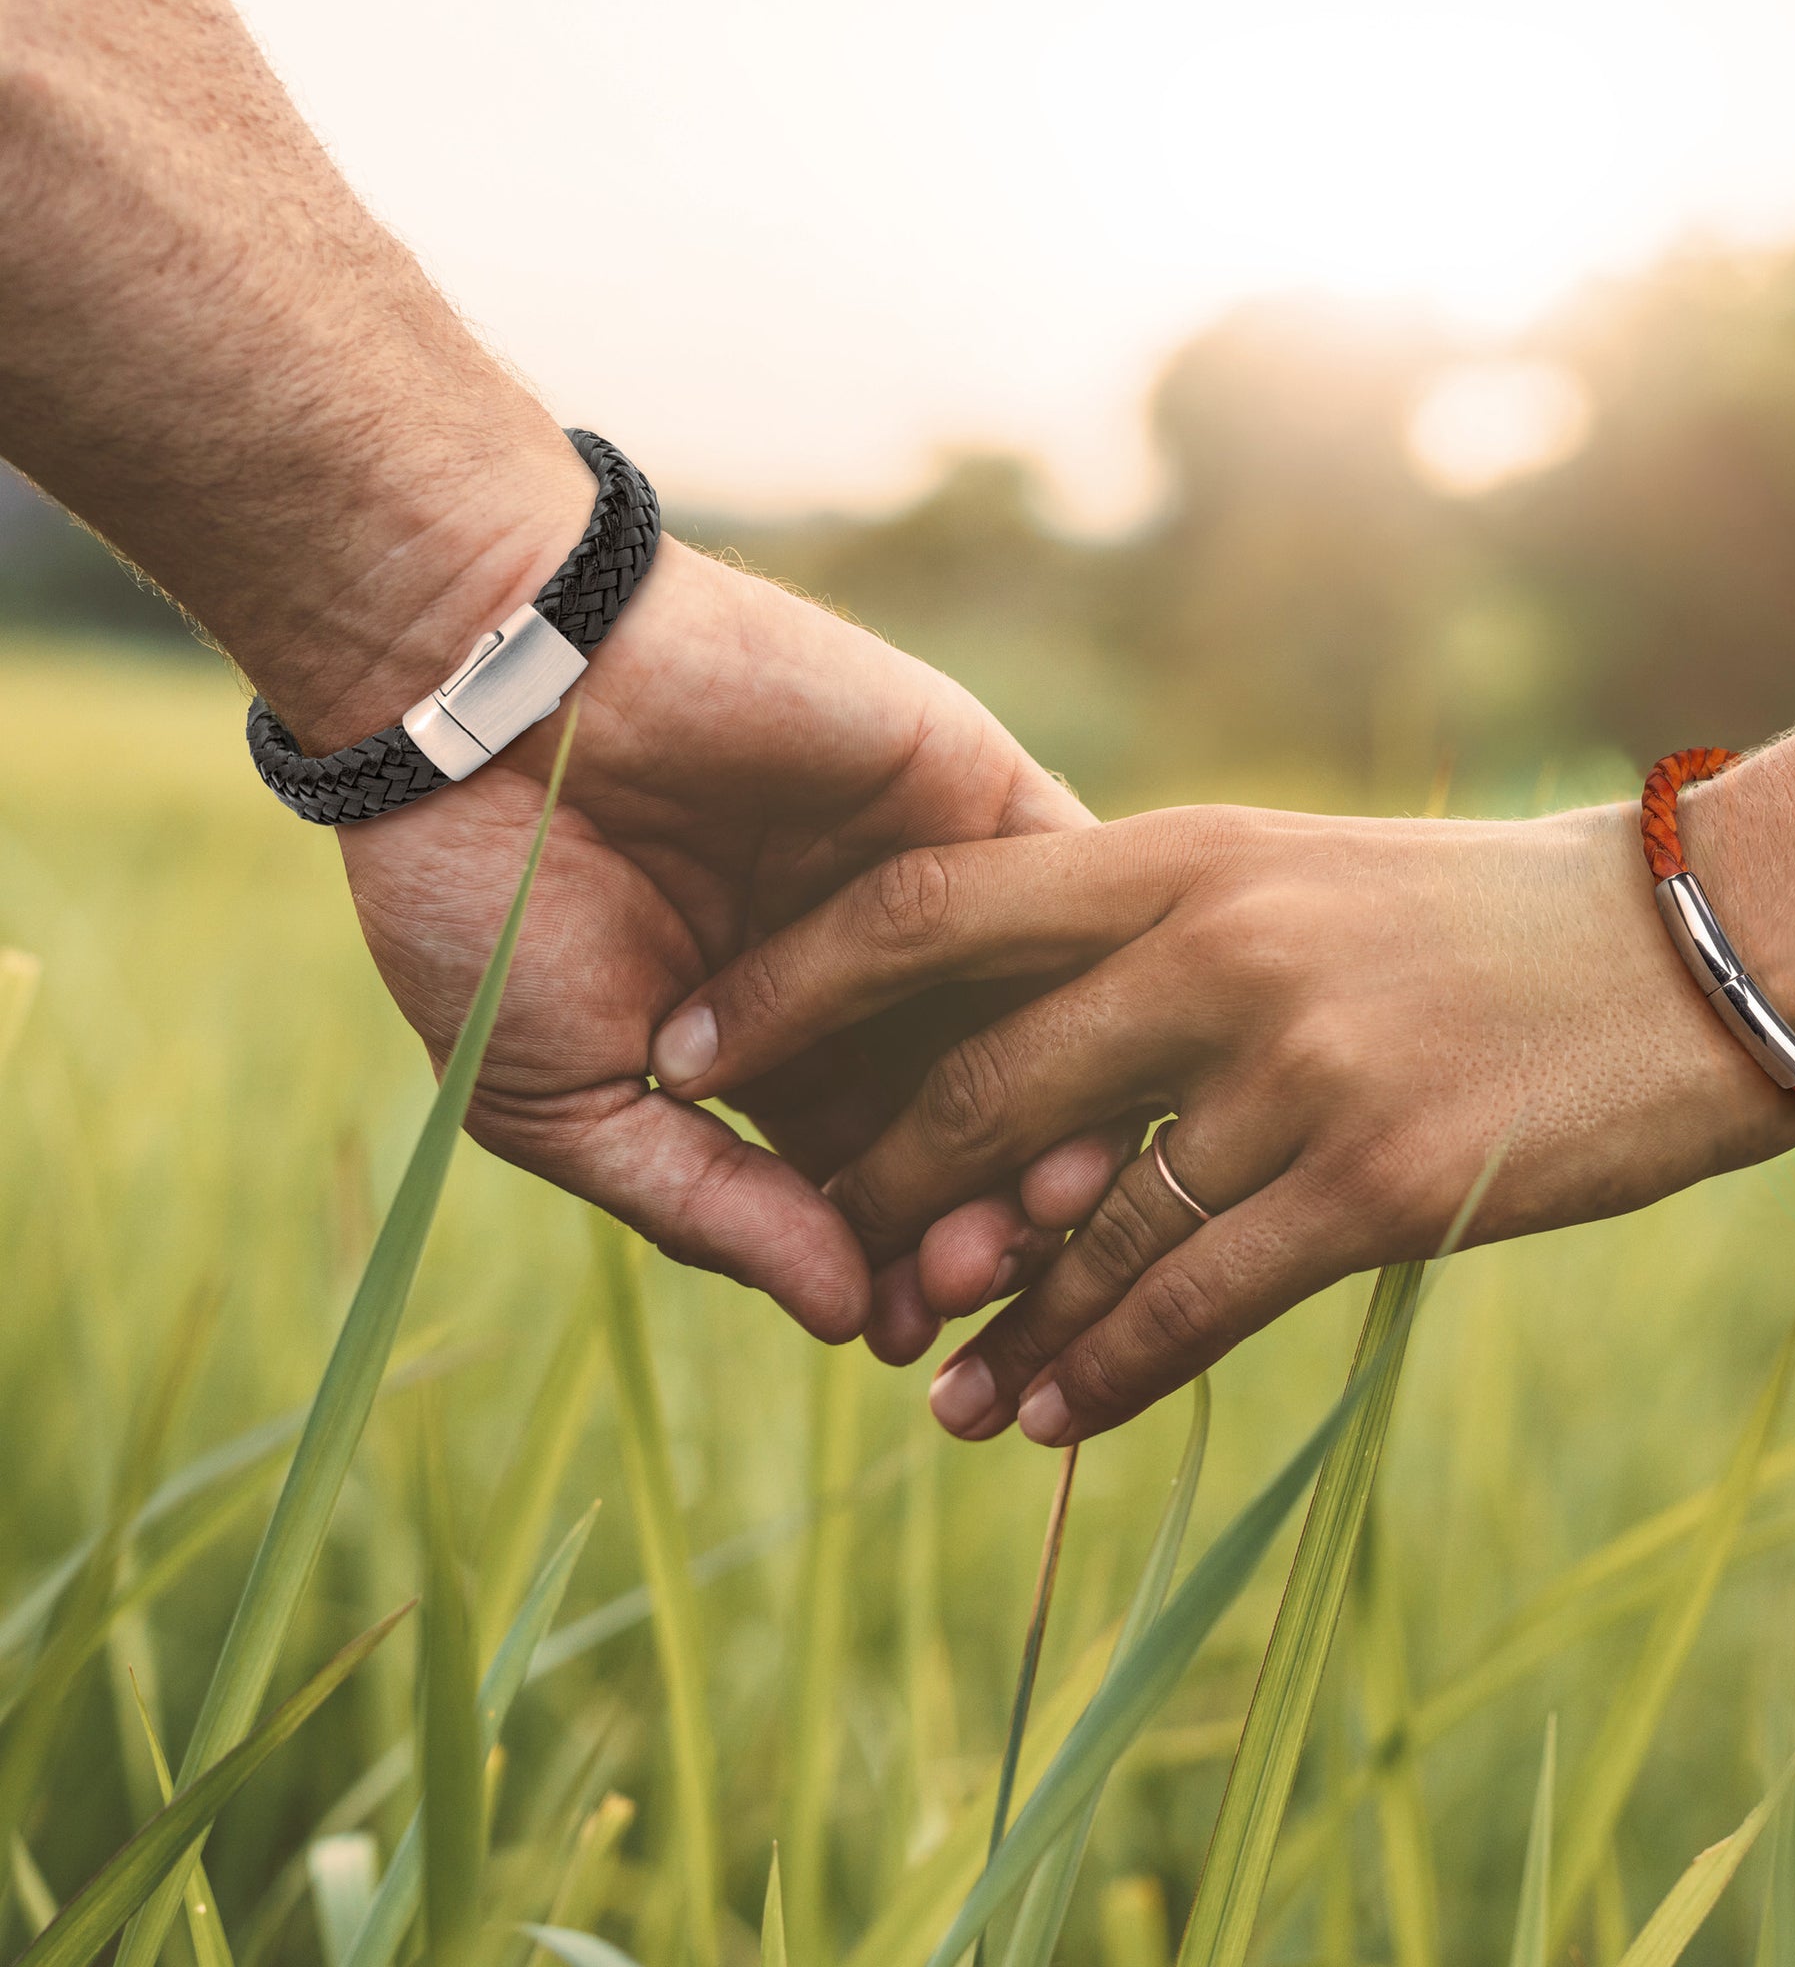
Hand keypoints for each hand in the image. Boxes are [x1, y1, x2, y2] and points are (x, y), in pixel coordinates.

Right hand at [335, 531, 1134, 1349]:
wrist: (480, 689)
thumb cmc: (486, 901)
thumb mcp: (566, 1097)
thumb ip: (708, 1208)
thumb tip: (844, 1320)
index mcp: (774, 1060)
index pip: (874, 1188)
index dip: (894, 1267)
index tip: (904, 1333)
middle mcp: (870, 986)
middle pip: (973, 1126)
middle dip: (982, 1215)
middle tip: (980, 1275)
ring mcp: (929, 887)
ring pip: (1038, 1027)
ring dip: (1053, 1119)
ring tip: (1042, 1204)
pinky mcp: (970, 791)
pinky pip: (1069, 897)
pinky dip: (1086, 982)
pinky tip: (1086, 1068)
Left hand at [652, 804, 1794, 1440]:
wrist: (1690, 944)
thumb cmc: (1467, 917)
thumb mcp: (1287, 877)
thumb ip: (1146, 933)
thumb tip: (1006, 1025)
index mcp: (1177, 855)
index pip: (926, 910)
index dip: (788, 986)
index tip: (690, 1048)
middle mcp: (1215, 948)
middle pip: (975, 1088)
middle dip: (876, 1193)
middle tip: (824, 1268)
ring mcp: (1294, 1066)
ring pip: (1076, 1224)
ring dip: (989, 1321)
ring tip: (926, 1390)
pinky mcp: (1377, 1182)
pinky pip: (1190, 1302)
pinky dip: (1102, 1371)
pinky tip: (1047, 1419)